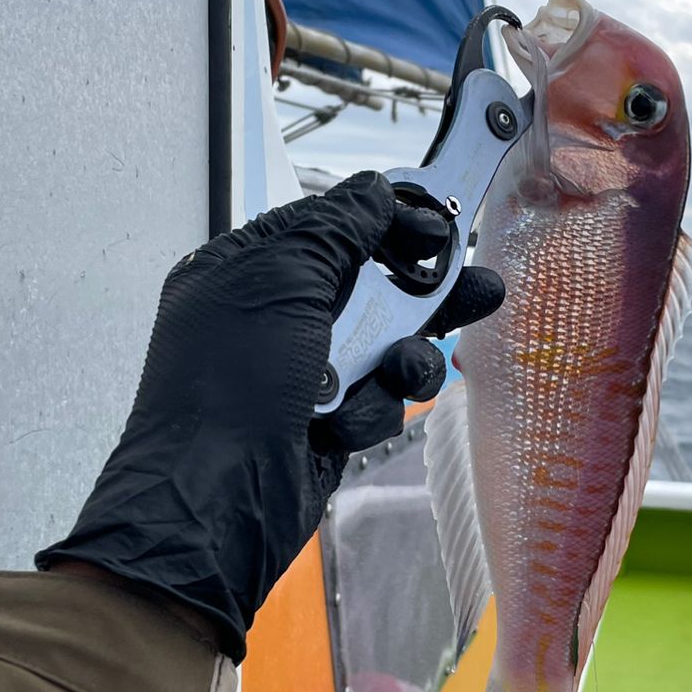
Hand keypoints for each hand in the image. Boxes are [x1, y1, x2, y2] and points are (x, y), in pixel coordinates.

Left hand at [36, 172, 503, 659]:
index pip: (334, 225)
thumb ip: (336, 230)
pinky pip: (381, 398)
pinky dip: (369, 411)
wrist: (216, 502)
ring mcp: (306, 370)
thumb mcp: (282, 283)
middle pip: (375, 285)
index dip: (391, 222)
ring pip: (390, 347)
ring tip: (397, 372)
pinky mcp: (330, 419)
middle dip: (424, 293)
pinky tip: (341, 426)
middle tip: (475, 289)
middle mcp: (279, 316)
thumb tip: (376, 189)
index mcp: (249, 270)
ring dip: (400, 362)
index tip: (441, 223)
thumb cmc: (231, 385)